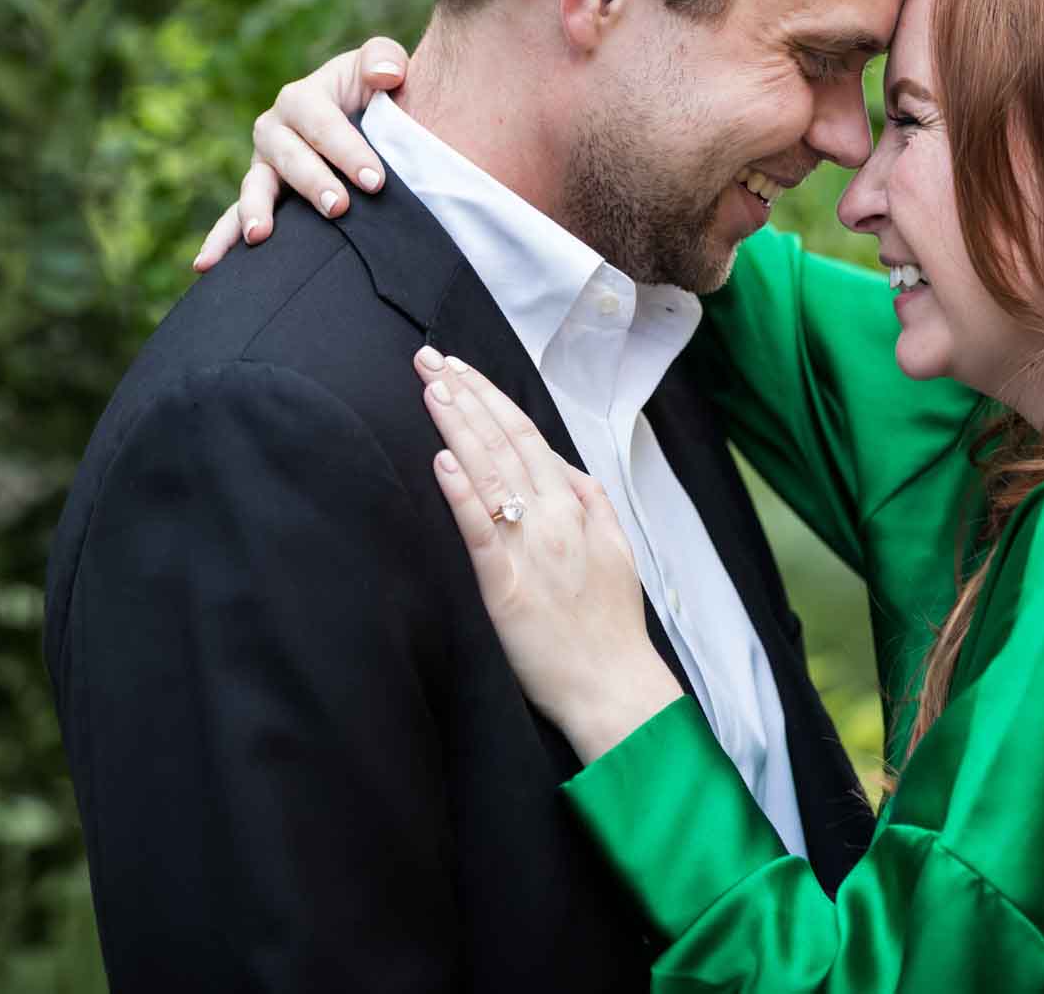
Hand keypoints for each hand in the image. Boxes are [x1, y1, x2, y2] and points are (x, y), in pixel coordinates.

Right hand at [192, 36, 411, 271]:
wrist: (367, 124)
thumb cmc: (375, 97)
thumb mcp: (381, 67)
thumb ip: (384, 58)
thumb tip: (384, 75)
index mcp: (302, 98)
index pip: (322, 124)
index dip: (348, 151)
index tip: (375, 181)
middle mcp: (274, 130)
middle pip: (289, 157)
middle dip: (312, 182)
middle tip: (339, 207)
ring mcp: (264, 166)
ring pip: (256, 186)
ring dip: (256, 210)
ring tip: (260, 235)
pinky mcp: (261, 196)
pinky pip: (234, 218)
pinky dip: (220, 240)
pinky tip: (205, 265)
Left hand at [412, 347, 682, 763]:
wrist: (615, 685)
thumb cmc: (609, 623)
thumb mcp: (615, 546)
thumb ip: (588, 499)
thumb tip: (558, 464)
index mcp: (573, 505)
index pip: (525, 434)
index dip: (489, 396)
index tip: (458, 366)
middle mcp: (552, 517)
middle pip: (502, 442)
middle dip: (464, 395)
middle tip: (428, 358)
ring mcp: (529, 548)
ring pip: (489, 474)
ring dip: (458, 427)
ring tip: (431, 388)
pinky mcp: (505, 586)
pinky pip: (481, 531)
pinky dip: (462, 494)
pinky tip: (443, 462)